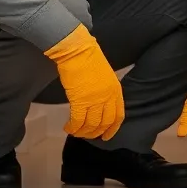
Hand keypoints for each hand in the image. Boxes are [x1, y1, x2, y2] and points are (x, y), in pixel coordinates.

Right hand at [44, 25, 124, 139]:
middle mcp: (108, 98)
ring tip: (75, 133)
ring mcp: (95, 100)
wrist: (78, 50)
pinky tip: (68, 128)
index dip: (112, 129)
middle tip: (87, 136)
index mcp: (116, 91)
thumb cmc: (89, 59)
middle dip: (96, 133)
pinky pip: (78, 121)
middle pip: (105, 123)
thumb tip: (99, 103)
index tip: (106, 136)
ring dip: (83, 132)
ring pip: (91, 125)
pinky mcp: (80, 101)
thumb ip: (105, 90)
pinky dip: (73, 128)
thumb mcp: (105, 76)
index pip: (118, 116)